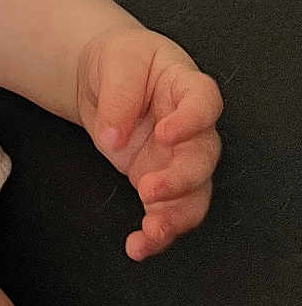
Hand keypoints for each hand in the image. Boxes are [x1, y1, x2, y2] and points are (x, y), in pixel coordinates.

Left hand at [75, 25, 222, 260]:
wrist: (102, 75)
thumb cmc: (119, 59)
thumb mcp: (116, 60)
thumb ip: (119, 96)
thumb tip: (114, 136)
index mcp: (187, 87)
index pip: (204, 103)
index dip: (192, 122)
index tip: (166, 134)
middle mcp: (191, 127)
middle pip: (203, 158)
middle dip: (181, 180)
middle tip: (149, 189)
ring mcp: (178, 156)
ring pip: (193, 194)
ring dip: (175, 218)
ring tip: (151, 234)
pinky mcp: (158, 177)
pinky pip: (167, 210)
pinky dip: (156, 233)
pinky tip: (139, 246)